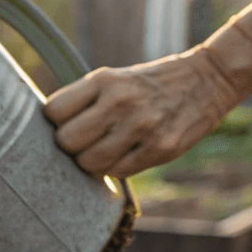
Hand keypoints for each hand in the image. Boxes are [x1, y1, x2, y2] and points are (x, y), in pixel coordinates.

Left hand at [44, 49, 241, 177]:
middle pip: (67, 142)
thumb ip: (82, 102)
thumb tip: (43, 134)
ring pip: (89, 163)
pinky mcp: (162, 147)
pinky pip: (118, 172)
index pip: (53, 112)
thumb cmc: (147, 85)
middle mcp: (121, 101)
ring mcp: (143, 125)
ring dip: (90, 162)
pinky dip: (115, 169)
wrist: (208, 79)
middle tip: (83, 143)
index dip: (54, 124)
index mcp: (104, 80)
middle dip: (70, 147)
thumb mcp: (113, 79)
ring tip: (102, 150)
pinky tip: (125, 155)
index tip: (67, 124)